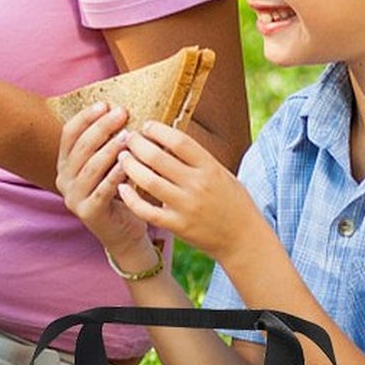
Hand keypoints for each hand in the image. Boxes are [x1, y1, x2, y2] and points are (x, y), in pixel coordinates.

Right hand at [56, 102, 152, 259]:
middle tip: (121, 114)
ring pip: (90, 167)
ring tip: (128, 136)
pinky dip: (115, 174)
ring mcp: (73, 197)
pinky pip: (102, 189)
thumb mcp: (107, 165)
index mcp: (65, 164)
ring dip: (109, 149)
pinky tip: (128, 163)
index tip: (105, 104)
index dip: (86, 117)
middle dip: (101, 128)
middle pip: (80, 147)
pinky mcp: (88, 212)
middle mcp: (64, 180)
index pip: (69, 133)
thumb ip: (106, 143)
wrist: (123, 232)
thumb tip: (119, 109)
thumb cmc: (119, 192)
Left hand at [114, 120, 259, 261]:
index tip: (146, 126)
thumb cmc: (232, 201)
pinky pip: (146, 210)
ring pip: (148, 181)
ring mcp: (186, 206)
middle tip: (128, 138)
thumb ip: (196, 158)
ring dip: (130, 166)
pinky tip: (121, 187)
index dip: (158, 130)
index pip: (179, 141)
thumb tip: (167, 138)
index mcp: (210, 167)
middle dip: (137, 144)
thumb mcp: (220, 172)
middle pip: (158, 158)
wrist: (243, 238)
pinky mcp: (177, 226)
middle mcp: (198, 185)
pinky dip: (130, 198)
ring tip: (123, 157)